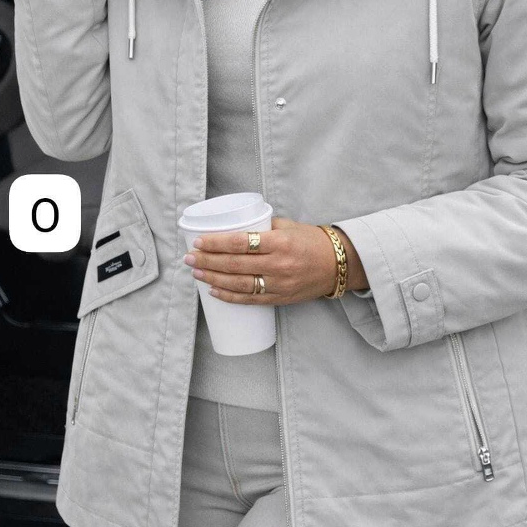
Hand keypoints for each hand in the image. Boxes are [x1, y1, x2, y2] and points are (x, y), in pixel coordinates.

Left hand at [182, 217, 360, 305]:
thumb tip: (235, 227)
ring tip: (196, 273)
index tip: (198, 242)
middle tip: (188, 258)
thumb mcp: (289, 226)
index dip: (216, 243)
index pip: (240, 243)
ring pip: (239, 284)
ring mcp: (279, 284)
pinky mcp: (280, 298)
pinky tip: (214, 292)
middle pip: (234, 265)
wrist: (338, 264)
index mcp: (279, 242)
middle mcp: (278, 265)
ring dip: (213, 279)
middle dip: (207, 261)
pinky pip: (250, 300)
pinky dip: (230, 297)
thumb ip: (263, 227)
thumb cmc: (312, 241)